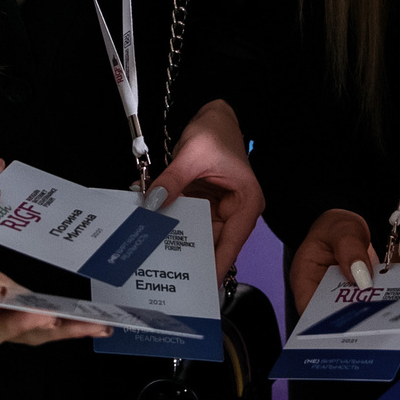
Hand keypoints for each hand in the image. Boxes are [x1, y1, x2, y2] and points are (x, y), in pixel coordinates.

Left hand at [147, 99, 263, 274]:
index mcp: (247, 202)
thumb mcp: (194, 154)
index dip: (219, 264)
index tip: (205, 284)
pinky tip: (153, 229)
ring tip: (157, 255)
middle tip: (172, 274)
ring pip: (198, 233)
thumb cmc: (217, 131)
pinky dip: (171, 221)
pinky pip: (187, 218)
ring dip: (178, 239)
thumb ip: (173, 180)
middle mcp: (236, 210)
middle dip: (192, 255)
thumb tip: (153, 202)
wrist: (214, 115)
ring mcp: (219, 208)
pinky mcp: (204, 203)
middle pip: (214, 241)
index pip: (233, 240)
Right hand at [289, 208, 376, 314]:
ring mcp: (340, 296)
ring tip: (386, 310)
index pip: (309, 309)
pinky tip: (393, 299)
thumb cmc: (336, 226)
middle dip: (352, 317)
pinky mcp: (357, 295)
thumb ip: (350, 250)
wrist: (349, 226)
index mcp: (305, 279)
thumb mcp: (342, 231)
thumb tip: (361, 279)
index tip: (347, 323)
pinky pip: (367, 302)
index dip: (324, 321)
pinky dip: (378, 301)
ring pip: (353, 311)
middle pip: (333, 315)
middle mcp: (320, 292)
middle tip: (373, 317)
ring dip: (369, 310)